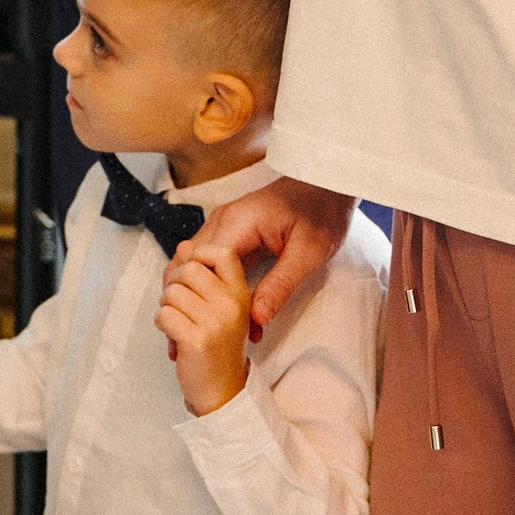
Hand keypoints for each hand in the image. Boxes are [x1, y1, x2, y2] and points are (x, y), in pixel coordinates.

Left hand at [155, 242, 253, 415]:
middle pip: (188, 269)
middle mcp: (232, 305)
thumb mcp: (218, 308)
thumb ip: (203, 276)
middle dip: (173, 284)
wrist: (222, 391)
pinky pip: (164, 314)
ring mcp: (216, 323)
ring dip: (165, 305)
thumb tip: (184, 246)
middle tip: (177, 304)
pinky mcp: (197, 340)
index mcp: (241, 294)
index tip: (191, 274)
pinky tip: (171, 334)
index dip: (198, 255)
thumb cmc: (216, 347)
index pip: (222, 252)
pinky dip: (161, 323)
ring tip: (175, 321)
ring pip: (172, 292)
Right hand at [194, 176, 354, 331]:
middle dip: (191, 298)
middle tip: (205, 331)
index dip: (202, 299)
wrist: (327, 182)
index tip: (213, 326)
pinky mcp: (231, 231)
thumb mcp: (308, 252)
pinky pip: (210, 259)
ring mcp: (224, 224)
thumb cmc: (322, 210)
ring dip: (198, 291)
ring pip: (194, 263)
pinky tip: (222, 307)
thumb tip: (256, 319)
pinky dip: (211, 283)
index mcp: (236, 223)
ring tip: (209, 324)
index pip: (198, 266)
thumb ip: (280, 285)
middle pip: (187, 264)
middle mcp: (222, 221)